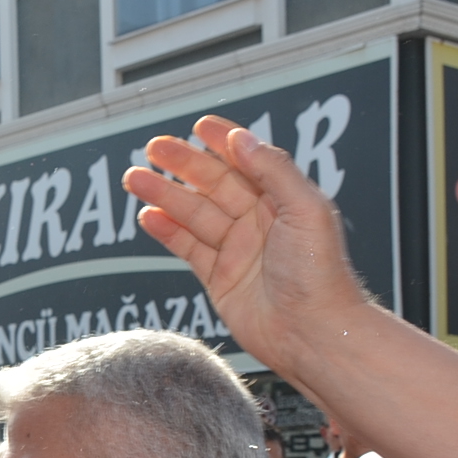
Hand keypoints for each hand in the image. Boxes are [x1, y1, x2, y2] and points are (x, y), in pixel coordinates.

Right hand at [121, 117, 370, 377]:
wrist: (312, 332)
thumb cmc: (321, 274)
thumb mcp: (306, 208)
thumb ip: (273, 170)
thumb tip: (241, 138)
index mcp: (283, 200)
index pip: (247, 161)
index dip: (223, 142)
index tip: (199, 125)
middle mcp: (259, 222)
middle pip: (213, 184)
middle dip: (182, 164)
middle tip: (153, 148)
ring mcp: (237, 250)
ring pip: (193, 213)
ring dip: (164, 195)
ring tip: (136, 179)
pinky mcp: (220, 278)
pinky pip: (188, 248)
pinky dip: (167, 232)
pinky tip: (149, 217)